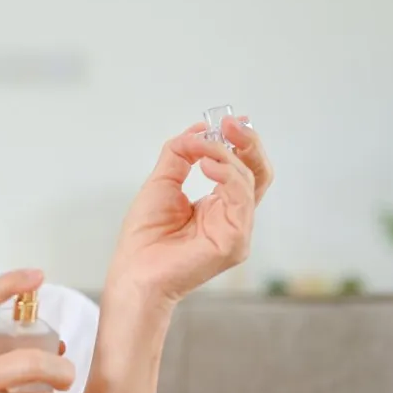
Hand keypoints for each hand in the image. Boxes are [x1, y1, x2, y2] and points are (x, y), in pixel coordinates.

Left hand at [107, 115, 273, 306]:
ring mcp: (237, 231)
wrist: (134, 272)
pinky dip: (226, 175)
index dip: (241, 143)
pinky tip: (206, 165)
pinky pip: (241, 199)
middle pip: (258, 173)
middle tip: (230, 123)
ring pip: (250, 181)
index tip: (228, 120)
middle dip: (248, 142)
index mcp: (219, 206)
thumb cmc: (145, 237)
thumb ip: (181, 154)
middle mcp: (233, 218)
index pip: (243, 169)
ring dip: (227, 155)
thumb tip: (199, 130)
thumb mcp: (162, 182)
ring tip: (202, 148)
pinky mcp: (235, 242)